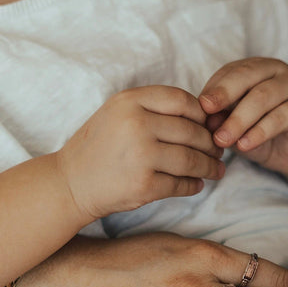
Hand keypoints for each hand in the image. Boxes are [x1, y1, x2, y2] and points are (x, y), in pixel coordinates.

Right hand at [57, 86, 223, 220]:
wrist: (70, 183)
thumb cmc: (97, 147)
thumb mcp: (116, 113)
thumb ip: (152, 109)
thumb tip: (202, 116)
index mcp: (130, 101)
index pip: (182, 100)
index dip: (201, 114)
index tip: (207, 125)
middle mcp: (136, 124)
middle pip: (192, 131)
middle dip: (211, 143)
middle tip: (218, 151)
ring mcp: (141, 156)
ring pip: (192, 159)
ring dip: (209, 166)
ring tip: (215, 169)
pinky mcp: (144, 185)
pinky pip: (181, 184)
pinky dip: (193, 186)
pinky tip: (196, 184)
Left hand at [199, 58, 287, 178]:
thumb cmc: (260, 134)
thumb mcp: (235, 126)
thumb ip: (221, 119)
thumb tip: (205, 119)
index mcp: (254, 69)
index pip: (229, 72)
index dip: (212, 89)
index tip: (196, 109)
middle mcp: (275, 71)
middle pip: (246, 76)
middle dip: (223, 95)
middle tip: (206, 113)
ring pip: (262, 97)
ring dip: (239, 119)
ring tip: (222, 139)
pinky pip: (280, 117)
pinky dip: (259, 132)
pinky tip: (244, 145)